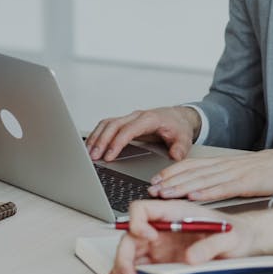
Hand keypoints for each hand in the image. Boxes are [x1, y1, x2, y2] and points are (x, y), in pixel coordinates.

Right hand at [86, 106, 201, 161]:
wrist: (179, 118)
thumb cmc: (179, 127)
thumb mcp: (184, 138)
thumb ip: (180, 148)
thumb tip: (175, 156)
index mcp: (149, 119)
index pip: (128, 130)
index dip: (116, 143)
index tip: (109, 156)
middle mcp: (136, 116)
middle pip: (113, 125)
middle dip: (101, 141)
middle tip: (93, 157)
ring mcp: (129, 118)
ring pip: (107, 124)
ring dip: (96, 137)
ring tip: (87, 153)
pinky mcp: (125, 123)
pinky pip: (107, 126)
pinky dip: (97, 135)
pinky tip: (91, 146)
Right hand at [105, 199, 272, 273]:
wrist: (242, 241)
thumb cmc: (235, 232)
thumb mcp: (229, 238)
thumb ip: (211, 246)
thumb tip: (191, 258)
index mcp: (176, 212)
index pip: (143, 209)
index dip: (138, 223)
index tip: (149, 238)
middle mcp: (164, 226)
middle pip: (131, 234)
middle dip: (124, 254)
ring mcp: (161, 242)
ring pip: (131, 249)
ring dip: (122, 265)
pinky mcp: (162, 257)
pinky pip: (138, 262)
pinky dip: (127, 271)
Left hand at [148, 144, 272, 200]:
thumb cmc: (269, 170)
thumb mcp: (240, 172)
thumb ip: (222, 178)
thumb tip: (202, 187)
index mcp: (223, 163)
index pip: (191, 165)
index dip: (171, 172)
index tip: (155, 180)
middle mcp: (225, 166)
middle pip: (192, 171)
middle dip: (170, 180)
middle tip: (151, 189)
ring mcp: (235, 173)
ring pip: (203, 179)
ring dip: (181, 187)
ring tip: (165, 193)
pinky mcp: (246, 183)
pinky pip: (223, 188)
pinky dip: (206, 192)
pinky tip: (193, 195)